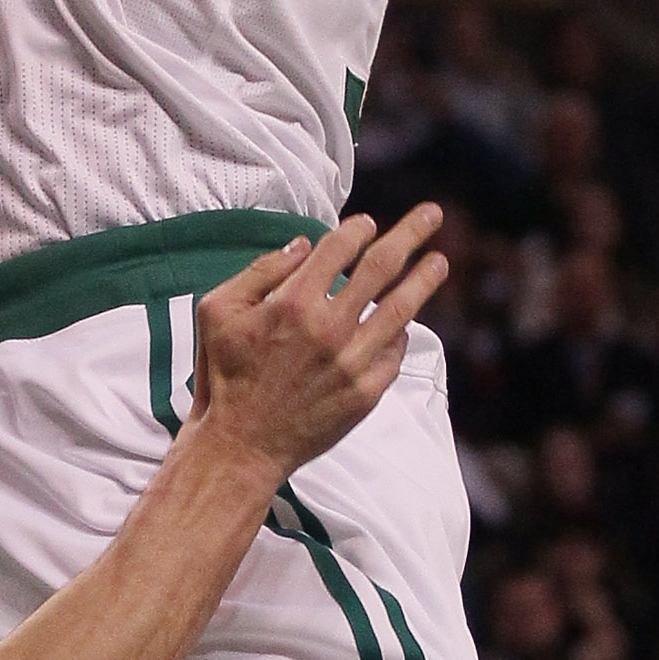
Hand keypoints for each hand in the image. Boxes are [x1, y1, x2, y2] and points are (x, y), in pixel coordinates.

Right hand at [185, 206, 447, 483]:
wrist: (241, 445)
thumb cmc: (224, 374)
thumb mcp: (218, 310)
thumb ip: (260, 271)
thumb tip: (302, 245)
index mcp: (292, 302)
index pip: (338, 248)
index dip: (356, 229)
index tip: (366, 223)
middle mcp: (328, 327)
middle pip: (381, 266)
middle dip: (410, 234)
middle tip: (432, 214)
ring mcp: (352, 362)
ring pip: (400, 309)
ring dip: (424, 280)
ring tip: (441, 261)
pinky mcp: (365, 393)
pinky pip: (394, 353)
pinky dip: (401, 333)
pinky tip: (404, 323)